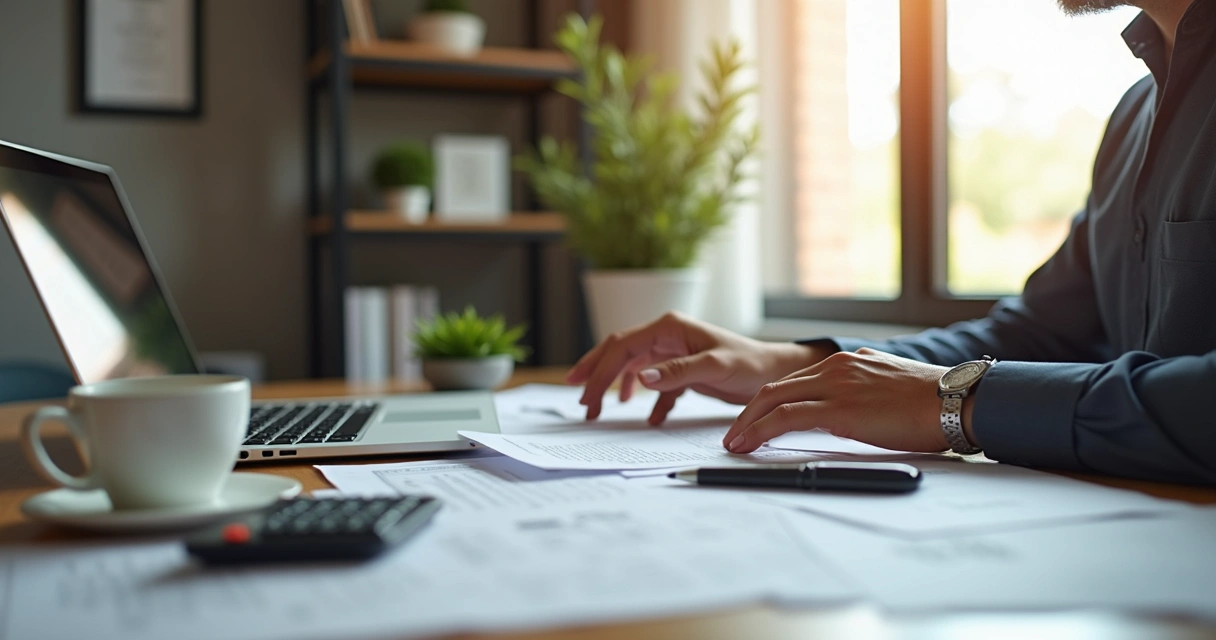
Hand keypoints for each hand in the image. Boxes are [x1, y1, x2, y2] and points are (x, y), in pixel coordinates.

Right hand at [567, 312, 830, 423]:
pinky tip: (649, 418)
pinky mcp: (684, 371)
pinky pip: (656, 385)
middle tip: (577, 397)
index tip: (584, 392)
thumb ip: (678, 372)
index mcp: (669, 327)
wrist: (777, 374)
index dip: (598, 367)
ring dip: (615, 387)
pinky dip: (649, 401)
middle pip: (620, 353)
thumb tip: (643, 379)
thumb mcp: (715, 368)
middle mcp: (667, 336)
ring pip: (633, 368)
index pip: (622, 346)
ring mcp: (673, 353)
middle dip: (596, 374)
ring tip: (599, 409)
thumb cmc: (750, 364)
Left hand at [722, 348, 953, 453]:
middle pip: (776, 387)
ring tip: (734, 443)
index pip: (795, 380)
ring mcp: (835, 385)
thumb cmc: (933, 403)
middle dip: (748, 412)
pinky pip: (787, 418)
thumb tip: (851, 411)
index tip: (755, 418)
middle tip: (734, 433)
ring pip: (774, 400)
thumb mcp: (889, 388)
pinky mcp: (838, 409)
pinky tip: (748, 445)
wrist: (958, 400)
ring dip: (747, 423)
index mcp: (848, 362)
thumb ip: (864, 392)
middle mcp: (836, 367)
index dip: (769, 401)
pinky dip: (760, 431)